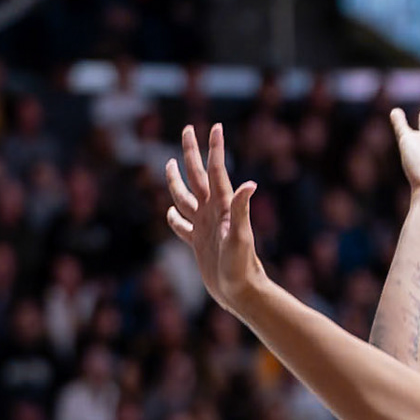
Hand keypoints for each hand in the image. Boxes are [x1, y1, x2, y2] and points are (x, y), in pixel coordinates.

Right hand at [166, 124, 260, 310]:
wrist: (241, 292)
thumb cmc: (242, 266)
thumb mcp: (240, 237)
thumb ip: (242, 210)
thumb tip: (250, 184)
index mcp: (222, 207)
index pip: (217, 170)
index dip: (215, 148)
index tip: (215, 126)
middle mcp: (212, 212)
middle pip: (197, 175)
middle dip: (191, 152)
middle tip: (187, 129)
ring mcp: (204, 227)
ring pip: (185, 196)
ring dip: (177, 180)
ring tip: (169, 163)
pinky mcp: (198, 244)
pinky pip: (182, 226)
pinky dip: (174, 218)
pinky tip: (170, 213)